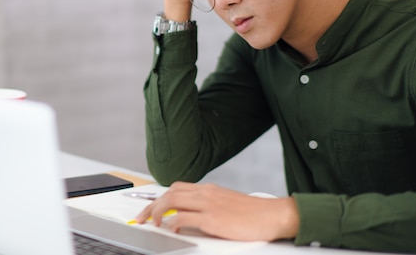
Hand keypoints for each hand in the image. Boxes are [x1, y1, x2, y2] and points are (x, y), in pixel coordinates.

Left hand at [134, 182, 298, 241]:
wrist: (272, 215)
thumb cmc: (253, 213)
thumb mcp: (226, 203)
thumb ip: (208, 205)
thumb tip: (190, 215)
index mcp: (209, 189)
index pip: (177, 188)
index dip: (160, 197)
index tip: (150, 207)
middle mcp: (206, 193)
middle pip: (170, 193)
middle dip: (151, 204)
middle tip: (142, 217)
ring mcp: (208, 204)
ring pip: (172, 201)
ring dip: (157, 212)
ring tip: (152, 222)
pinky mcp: (212, 218)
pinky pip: (183, 217)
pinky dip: (171, 222)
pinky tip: (170, 228)